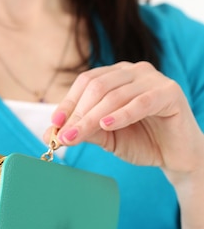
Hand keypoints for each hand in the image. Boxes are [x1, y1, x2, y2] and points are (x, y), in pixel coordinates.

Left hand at [45, 62, 203, 184]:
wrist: (177, 157)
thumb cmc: (143, 141)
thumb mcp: (107, 136)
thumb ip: (84, 130)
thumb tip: (51, 133)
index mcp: (117, 76)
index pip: (86, 82)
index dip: (68, 102)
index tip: (54, 124)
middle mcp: (134, 71)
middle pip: (98, 87)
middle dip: (78, 113)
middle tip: (65, 136)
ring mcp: (153, 79)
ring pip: (115, 95)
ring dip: (93, 117)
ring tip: (78, 135)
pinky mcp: (170, 93)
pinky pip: (141, 102)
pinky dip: (122, 115)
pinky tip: (107, 125)